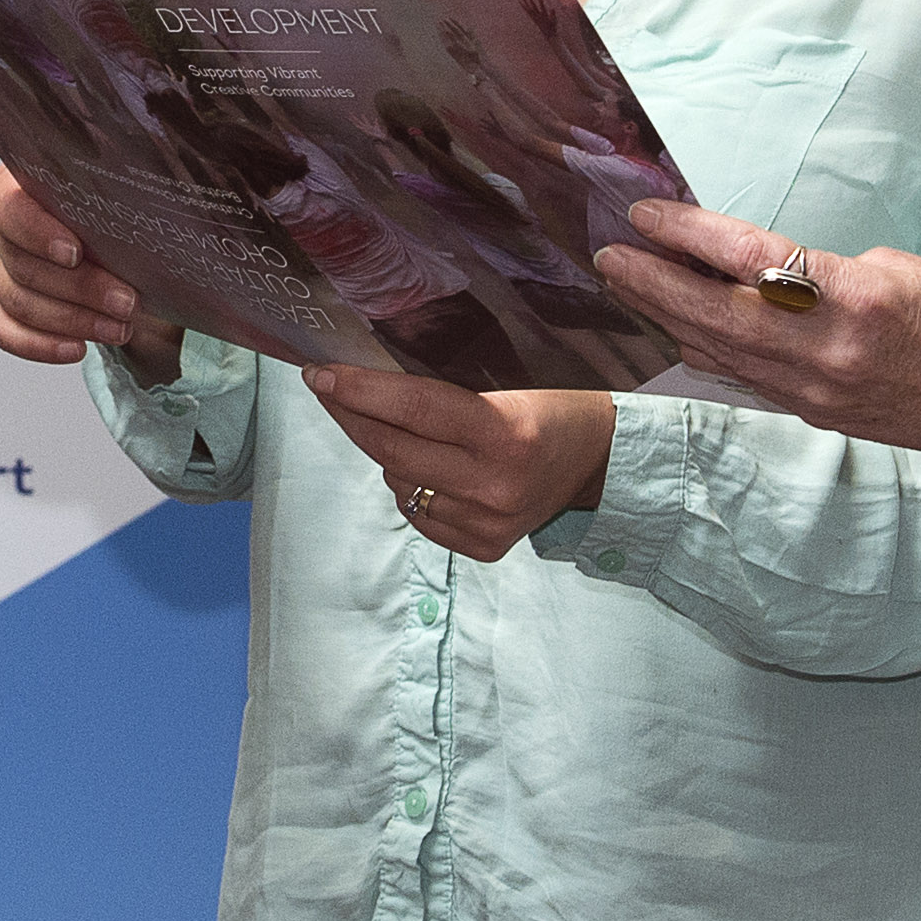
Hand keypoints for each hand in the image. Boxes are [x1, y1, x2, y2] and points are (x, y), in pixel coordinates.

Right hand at [0, 169, 184, 382]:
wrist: (126, 256)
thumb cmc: (122, 222)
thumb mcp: (130, 202)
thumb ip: (123, 196)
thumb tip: (146, 206)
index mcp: (19, 182)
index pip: (10, 206)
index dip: (38, 232)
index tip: (75, 254)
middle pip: (22, 262)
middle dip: (80, 288)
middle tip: (125, 303)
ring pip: (19, 301)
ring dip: (74, 320)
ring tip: (118, 328)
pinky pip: (5, 330)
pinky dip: (42, 344)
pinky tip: (77, 348)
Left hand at [295, 367, 614, 561]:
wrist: (601, 462)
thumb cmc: (551, 411)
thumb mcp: (506, 389)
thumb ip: (442, 397)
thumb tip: (365, 387)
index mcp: (504, 434)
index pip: (413, 409)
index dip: (360, 390)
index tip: (319, 373)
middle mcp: (494, 486)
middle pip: (393, 450)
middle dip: (350, 415)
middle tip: (325, 388)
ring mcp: (487, 524)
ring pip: (400, 483)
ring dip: (385, 452)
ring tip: (401, 428)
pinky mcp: (484, 548)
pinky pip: (419, 514)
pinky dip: (411, 486)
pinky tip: (428, 468)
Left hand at [594, 204, 920, 454]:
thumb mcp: (892, 267)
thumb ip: (816, 270)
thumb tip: (752, 265)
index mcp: (856, 296)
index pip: (753, 258)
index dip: (691, 233)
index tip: (647, 215)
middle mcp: (829, 348)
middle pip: (718, 312)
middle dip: (655, 283)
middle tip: (610, 257)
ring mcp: (817, 390)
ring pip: (721, 352)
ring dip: (669, 317)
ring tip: (629, 286)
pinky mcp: (814, 414)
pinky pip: (744, 379)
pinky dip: (705, 351)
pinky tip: (675, 330)